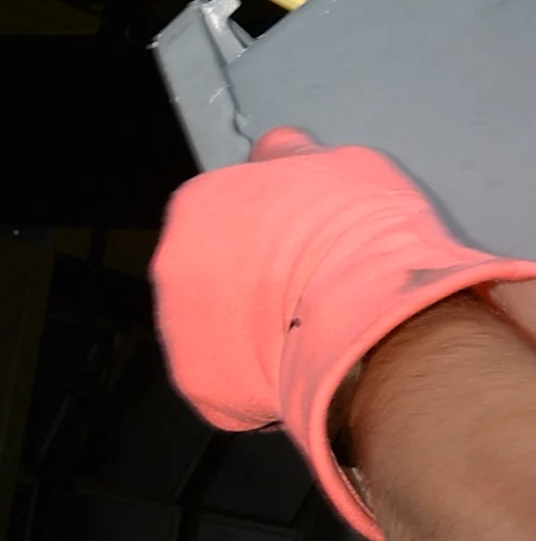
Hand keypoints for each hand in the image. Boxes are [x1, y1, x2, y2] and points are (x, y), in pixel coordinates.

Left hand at [152, 128, 535, 539]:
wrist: (368, 324)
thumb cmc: (358, 236)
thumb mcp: (336, 163)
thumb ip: (290, 157)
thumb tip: (273, 152)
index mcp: (198, 204)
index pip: (220, 210)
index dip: (264, 227)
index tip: (297, 241)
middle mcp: (172, 267)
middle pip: (209, 272)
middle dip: (249, 279)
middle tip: (302, 287)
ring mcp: (178, 332)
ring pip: (213, 328)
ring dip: (248, 329)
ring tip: (303, 329)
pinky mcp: (198, 388)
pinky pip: (225, 381)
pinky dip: (254, 379)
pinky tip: (294, 365)